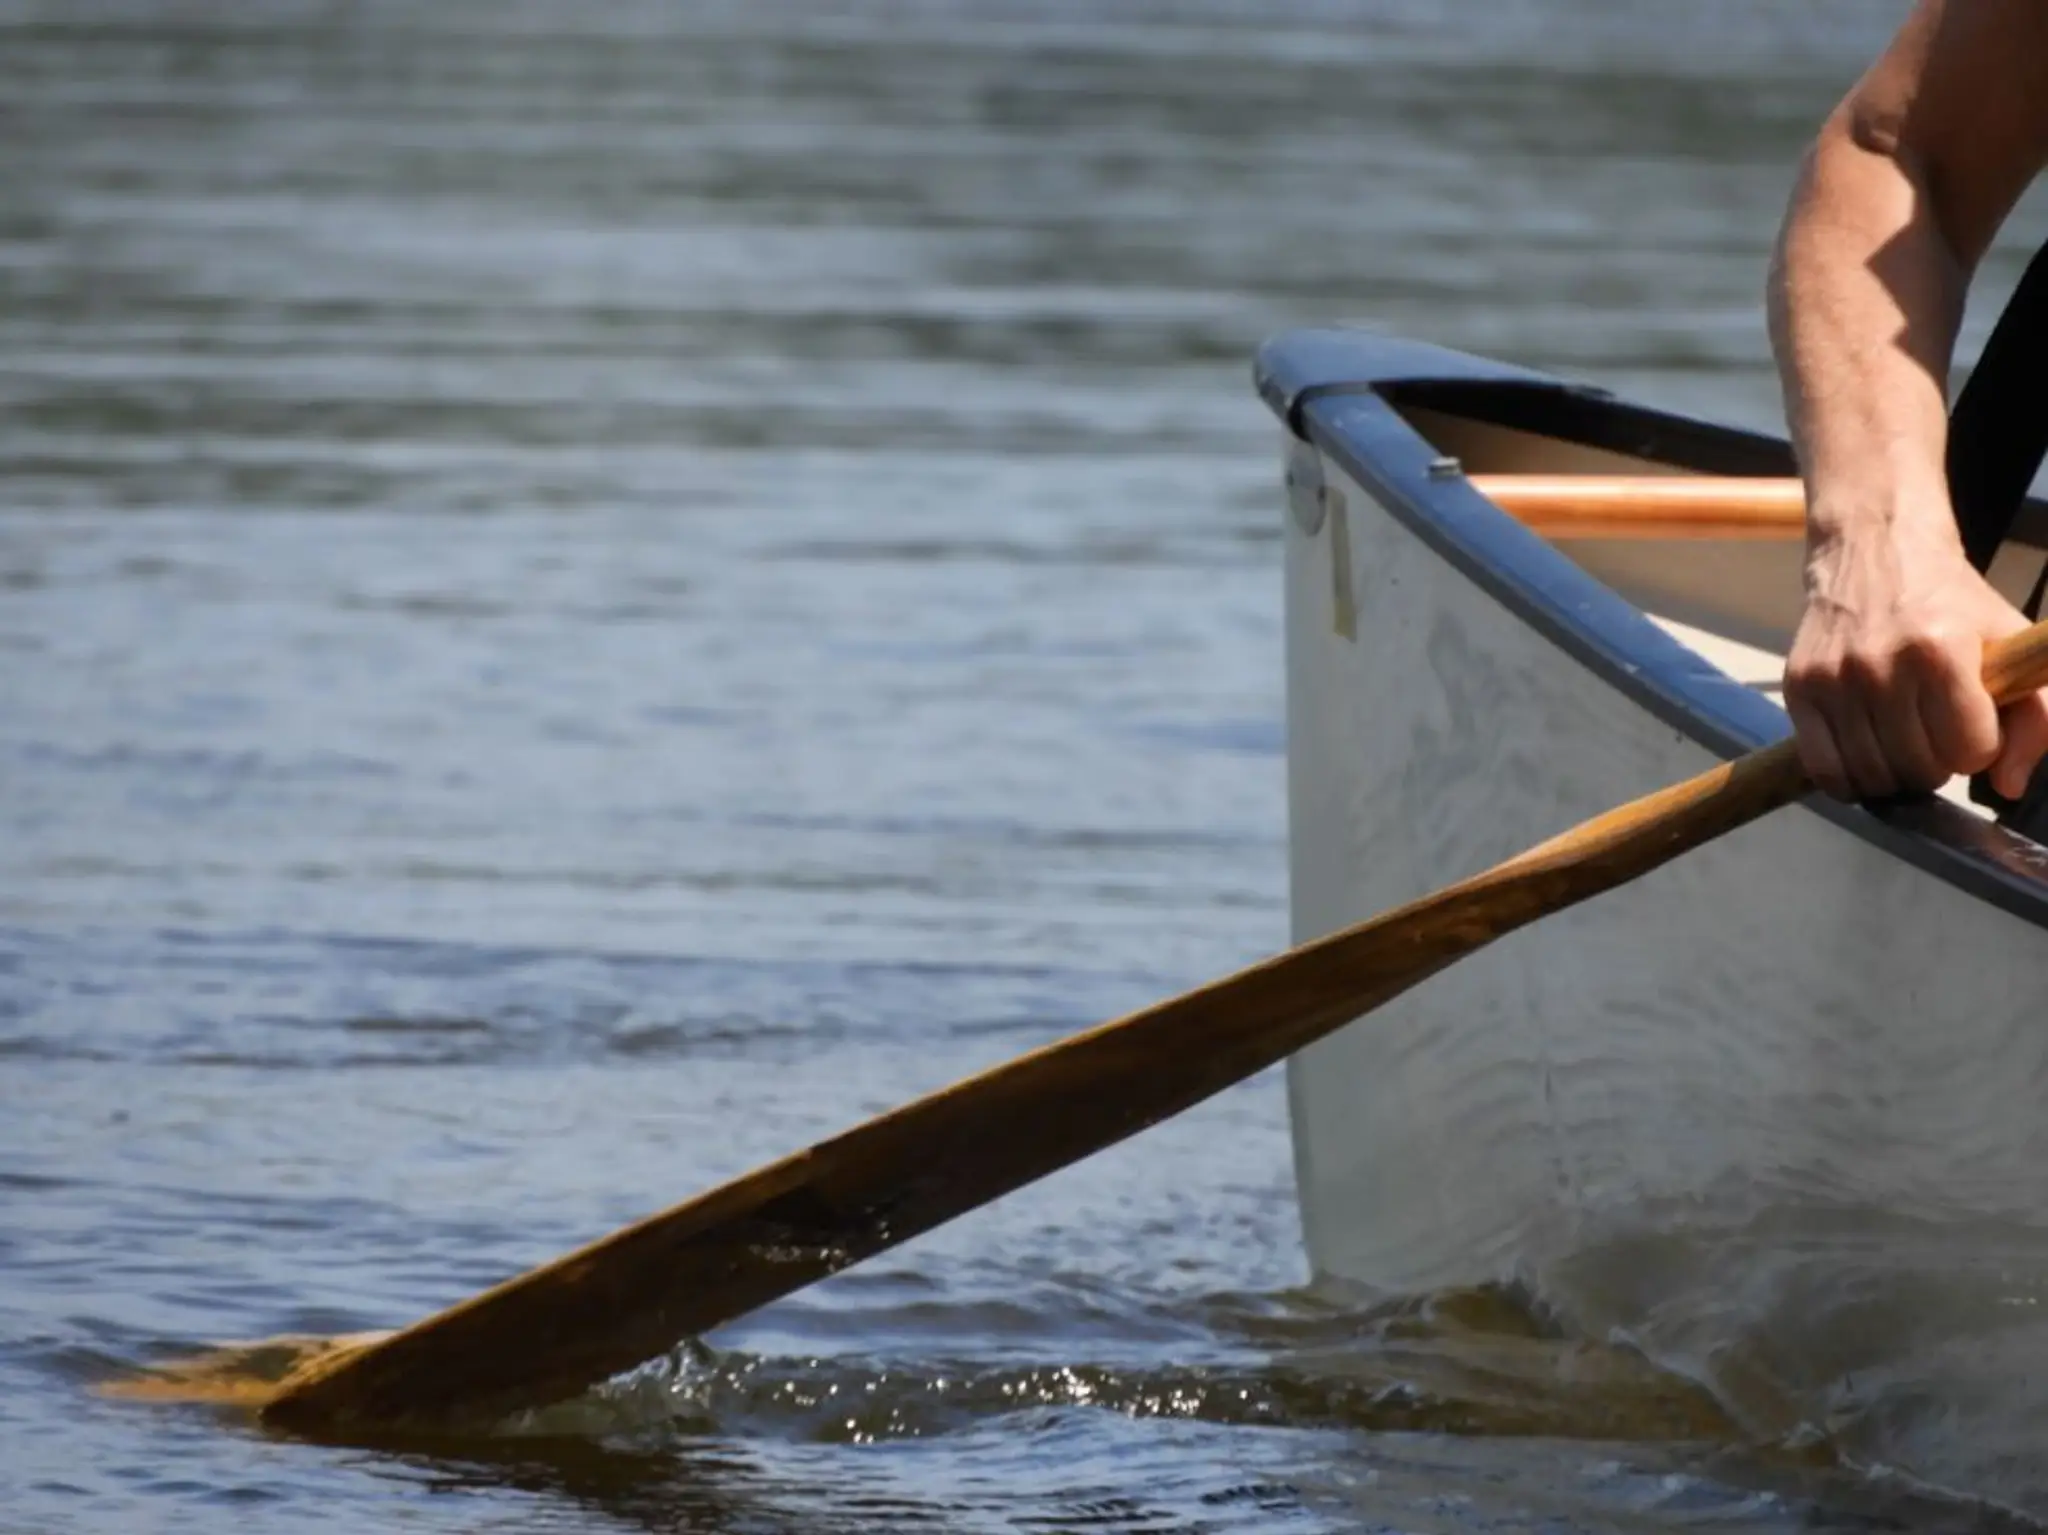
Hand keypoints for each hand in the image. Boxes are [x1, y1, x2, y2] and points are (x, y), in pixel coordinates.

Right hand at [1783, 523, 2047, 801]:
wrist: (1876, 551)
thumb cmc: (1950, 602)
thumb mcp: (2010, 641)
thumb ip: (2036, 715)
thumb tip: (2007, 785)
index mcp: (1941, 650)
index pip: (1969, 749)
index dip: (1980, 744)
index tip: (1973, 721)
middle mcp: (1880, 665)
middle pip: (1921, 768)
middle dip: (1939, 762)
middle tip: (1936, 732)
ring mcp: (1833, 679)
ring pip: (1874, 776)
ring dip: (1897, 774)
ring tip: (1903, 744)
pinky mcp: (1798, 688)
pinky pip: (1824, 769)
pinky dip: (1850, 780)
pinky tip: (1867, 759)